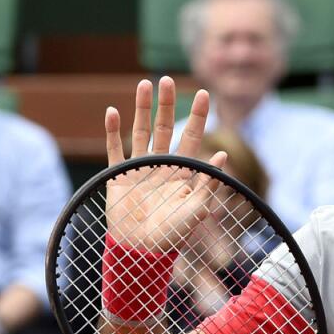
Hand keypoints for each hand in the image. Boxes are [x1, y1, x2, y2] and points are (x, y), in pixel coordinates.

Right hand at [104, 77, 227, 252]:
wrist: (141, 253)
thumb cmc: (173, 236)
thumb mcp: (197, 211)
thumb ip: (208, 183)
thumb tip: (222, 155)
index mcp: (182, 172)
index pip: (192, 137)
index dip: (198, 116)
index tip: (204, 93)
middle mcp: (162, 165)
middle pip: (165, 127)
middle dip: (167, 104)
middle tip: (168, 79)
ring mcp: (139, 169)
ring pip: (141, 131)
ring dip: (143, 108)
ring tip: (145, 84)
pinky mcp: (118, 176)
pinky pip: (114, 149)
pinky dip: (112, 131)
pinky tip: (112, 111)